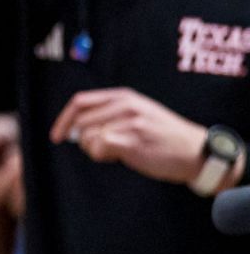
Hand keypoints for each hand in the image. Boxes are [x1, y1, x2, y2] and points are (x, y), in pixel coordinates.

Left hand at [50, 87, 216, 184]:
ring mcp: (129, 121)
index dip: (63, 120)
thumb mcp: (137, 114)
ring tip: (117, 152)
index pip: (80, 102)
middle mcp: (126, 105)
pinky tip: (118, 157)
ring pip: (88, 137)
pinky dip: (102, 155)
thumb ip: (108, 115)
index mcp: (124, 96)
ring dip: (95, 150)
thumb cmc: (162, 137)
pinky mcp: (133, 139)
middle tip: (105, 149)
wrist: (195, 152)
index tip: (56, 137)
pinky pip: (98, 147)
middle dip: (83, 140)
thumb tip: (72, 130)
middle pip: (81, 122)